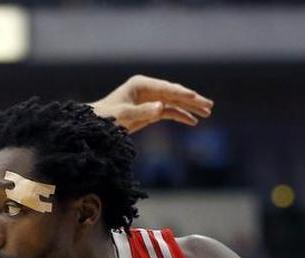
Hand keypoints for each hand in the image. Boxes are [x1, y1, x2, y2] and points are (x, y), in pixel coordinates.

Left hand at [90, 75, 212, 133]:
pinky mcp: (151, 110)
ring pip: (175, 102)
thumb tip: (161, 107)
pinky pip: (169, 111)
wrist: (96, 126)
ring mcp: (151, 99)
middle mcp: (148, 89)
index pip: (166, 88)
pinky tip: (193, 121)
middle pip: (174, 93)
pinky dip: (181, 116)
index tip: (195, 98)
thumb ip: (142, 112)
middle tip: (209, 106)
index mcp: (141, 84)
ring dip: (190, 108)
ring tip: (207, 113)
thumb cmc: (106, 118)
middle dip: (192, 100)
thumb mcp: (123, 116)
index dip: (181, 93)